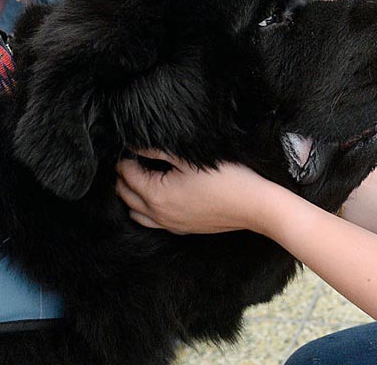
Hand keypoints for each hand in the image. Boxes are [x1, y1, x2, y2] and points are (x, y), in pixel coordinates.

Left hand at [115, 149, 281, 234]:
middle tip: (130, 160)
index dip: (124, 159)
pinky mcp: (183, 229)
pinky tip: (157, 198)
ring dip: (131, 196)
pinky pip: (153, 223)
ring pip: (136, 213)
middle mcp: (158, 214)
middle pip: (126, 195)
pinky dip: (146, 211)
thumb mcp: (191, 158)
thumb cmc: (226, 178)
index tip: (128, 147)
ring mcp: (170, 224)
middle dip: (123, 177)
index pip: (127, 175)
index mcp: (157, 195)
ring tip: (139, 179)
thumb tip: (136, 145)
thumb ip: (159, 151)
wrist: (253, 205)